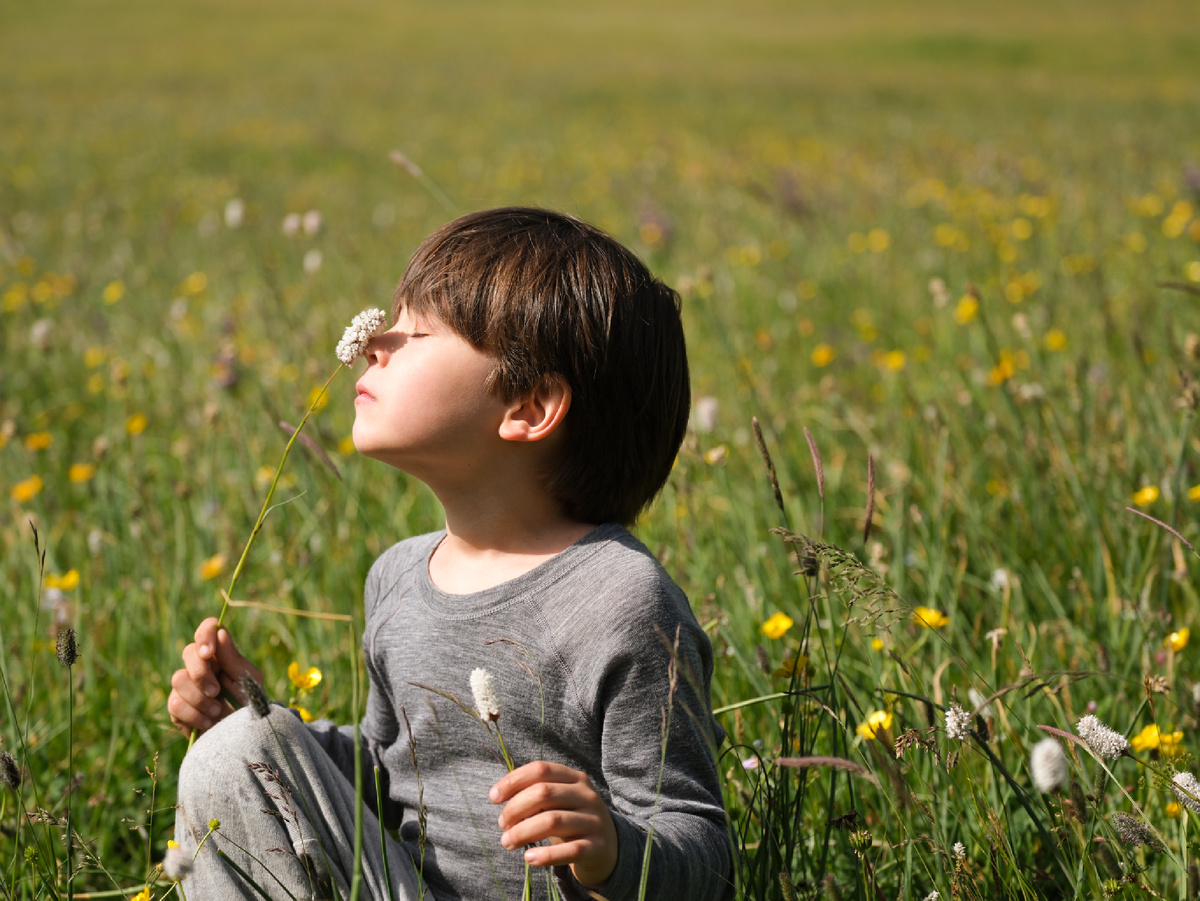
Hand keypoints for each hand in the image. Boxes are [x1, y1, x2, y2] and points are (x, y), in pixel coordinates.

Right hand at [168, 617, 261, 735]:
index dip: (204, 635)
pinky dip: (194, 714)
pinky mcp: (177, 708)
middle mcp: (201, 667)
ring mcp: (186, 687)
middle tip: (216, 691)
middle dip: (201, 673)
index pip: (207, 631)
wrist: (245, 737)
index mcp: (221, 655)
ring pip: (178, 679)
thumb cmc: (251, 704)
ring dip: (199, 697)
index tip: (208, 652)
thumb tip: (221, 632)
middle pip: (188, 652)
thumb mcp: (249, 680)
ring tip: (216, 711)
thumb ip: (234, 659)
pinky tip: (208, 723)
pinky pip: (175, 704)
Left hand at [489, 761, 618, 888]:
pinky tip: (528, 858)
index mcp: (576, 778)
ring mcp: (594, 820)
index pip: (541, 769)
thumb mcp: (559, 802)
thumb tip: (499, 795)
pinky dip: (545, 855)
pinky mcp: (597, 847)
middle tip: (502, 825)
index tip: (494, 797)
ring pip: (552, 821)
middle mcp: (587, 795)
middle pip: (544, 793)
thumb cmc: (572, 821)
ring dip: (522, 832)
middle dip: (515, 808)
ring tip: (507, 842)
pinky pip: (569, 850)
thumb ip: (536, 795)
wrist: (608, 848)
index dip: (514, 780)